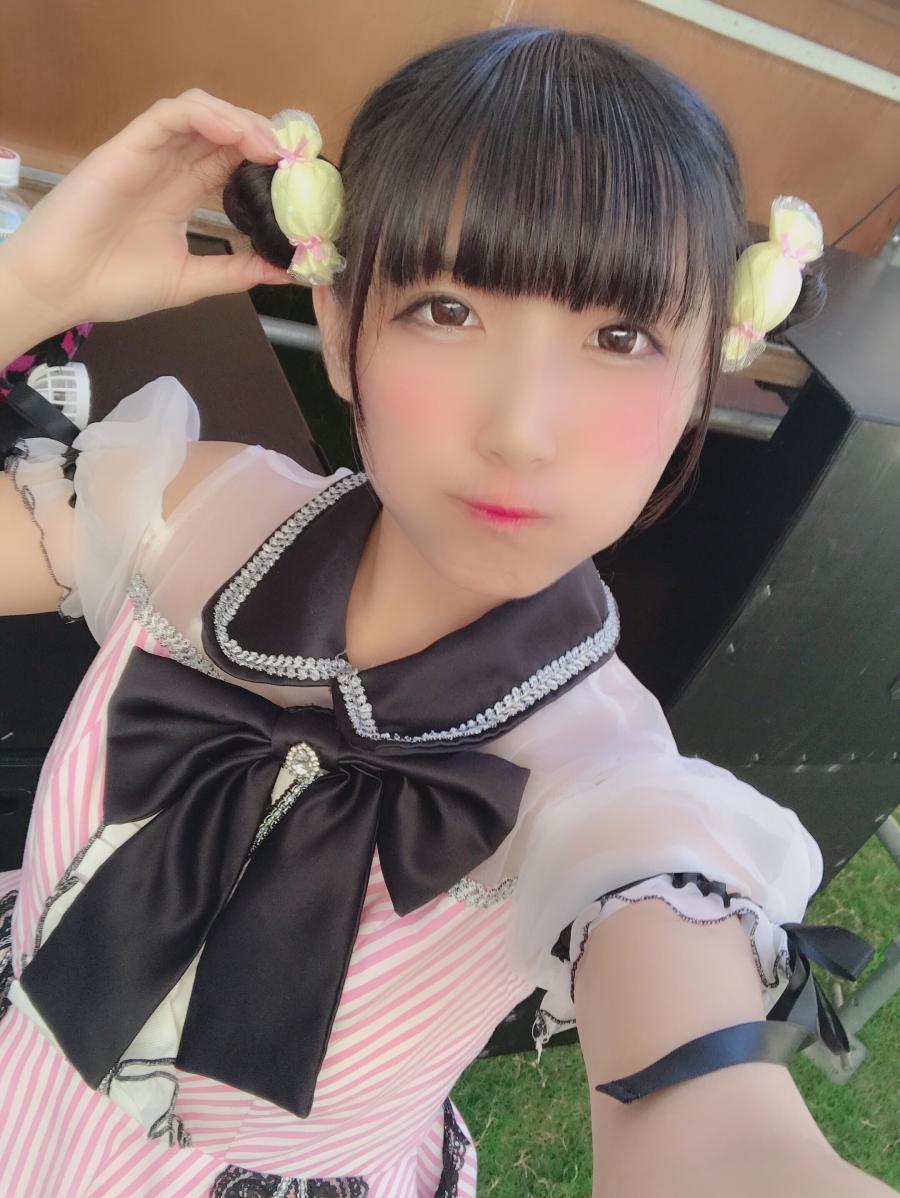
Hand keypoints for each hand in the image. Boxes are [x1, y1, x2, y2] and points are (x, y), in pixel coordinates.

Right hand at [1, 88, 292, 329]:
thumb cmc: (113, 285)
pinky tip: (232, 132)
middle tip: (293, 157)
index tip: (300, 176)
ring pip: (200, 113)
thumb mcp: (191, 281)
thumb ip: (236, 272)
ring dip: (239, 120)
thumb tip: (285, 271)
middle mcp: (168, 167)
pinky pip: (168, 115)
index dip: (266, 160)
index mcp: (181, 193)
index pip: (231, 160)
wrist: (61, 289)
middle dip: (261, 136)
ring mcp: (148, 154)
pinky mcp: (127, 147)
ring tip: (267, 145)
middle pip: (222, 131)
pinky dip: (204, 115)